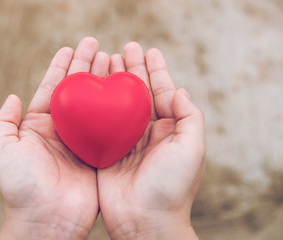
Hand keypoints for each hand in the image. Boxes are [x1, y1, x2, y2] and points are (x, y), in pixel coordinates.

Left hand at [0, 37, 108, 239]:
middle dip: (85, 67)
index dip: (61, 67)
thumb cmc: (22, 188)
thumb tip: (12, 96)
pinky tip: (124, 91)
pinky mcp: (99, 153)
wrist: (47, 221)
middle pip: (76, 91)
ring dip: (102, 81)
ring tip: (111, 59)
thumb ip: (4, 123)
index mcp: (39, 127)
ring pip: (94, 104)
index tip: (70, 48)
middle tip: (96, 46)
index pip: (52, 89)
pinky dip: (116, 107)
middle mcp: (62, 130)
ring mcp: (82, 141)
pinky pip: (108, 126)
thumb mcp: (2, 151)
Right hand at [98, 43, 204, 239]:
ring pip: (118, 104)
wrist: (145, 222)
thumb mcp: (192, 149)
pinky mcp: (106, 151)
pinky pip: (100, 123)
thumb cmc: (172, 188)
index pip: (163, 92)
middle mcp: (148, 133)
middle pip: (138, 94)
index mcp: (169, 130)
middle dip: (133, 70)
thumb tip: (181, 90)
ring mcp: (126, 141)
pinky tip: (90, 90)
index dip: (156, 71)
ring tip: (107, 60)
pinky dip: (96, 105)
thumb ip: (190, 118)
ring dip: (113, 82)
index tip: (149, 51)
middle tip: (124, 48)